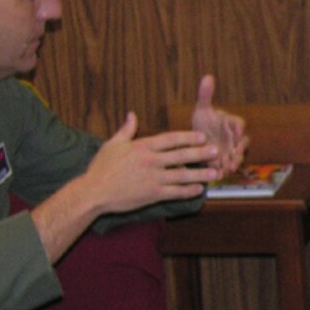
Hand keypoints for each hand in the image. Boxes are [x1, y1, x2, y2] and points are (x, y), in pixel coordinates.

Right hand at [83, 113, 219, 212]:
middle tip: (216, 151)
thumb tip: (132, 114)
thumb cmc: (101, 168)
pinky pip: (175, 192)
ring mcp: (153, 178)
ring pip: (182, 175)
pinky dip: (189, 191)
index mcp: (142, 147)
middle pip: (181, 155)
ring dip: (200, 174)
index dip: (188, 137)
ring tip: (215, 173)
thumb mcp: (112, 144)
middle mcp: (150, 161)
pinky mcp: (152, 194)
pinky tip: (200, 189)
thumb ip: (126, 130)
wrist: (94, 191)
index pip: (170, 139)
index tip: (202, 137)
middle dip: (200, 153)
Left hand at [190, 74, 246, 178]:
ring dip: (234, 162)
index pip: (239, 124)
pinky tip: (219, 174)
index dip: (238, 128)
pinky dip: (225, 171)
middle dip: (239, 149)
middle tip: (234, 152)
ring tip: (228, 167)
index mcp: (231, 123)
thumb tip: (208, 76)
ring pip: (237, 157)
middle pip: (242, 143)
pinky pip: (229, 167)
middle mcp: (234, 138)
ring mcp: (231, 151)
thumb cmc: (203, 123)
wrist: (197, 141)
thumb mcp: (202, 110)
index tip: (235, 131)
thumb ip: (206, 95)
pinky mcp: (226, 162)